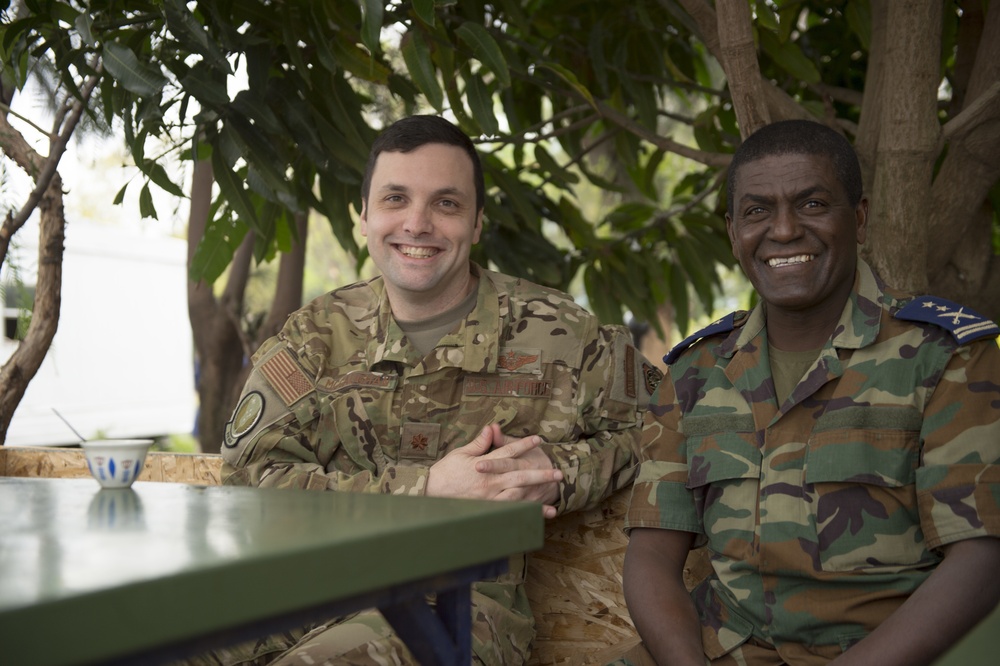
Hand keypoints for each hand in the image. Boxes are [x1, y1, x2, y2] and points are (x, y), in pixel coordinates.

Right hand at [426, 423, 562, 517]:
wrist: (431, 494)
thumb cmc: (445, 472)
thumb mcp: (461, 453)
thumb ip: (480, 443)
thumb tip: (492, 427)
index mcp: (485, 465)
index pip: (509, 452)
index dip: (525, 445)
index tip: (539, 440)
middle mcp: (490, 482)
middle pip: (520, 476)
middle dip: (541, 474)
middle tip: (559, 473)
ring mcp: (490, 499)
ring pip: (519, 497)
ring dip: (538, 496)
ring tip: (555, 495)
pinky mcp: (488, 511)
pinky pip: (510, 512)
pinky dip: (525, 514)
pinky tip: (538, 516)